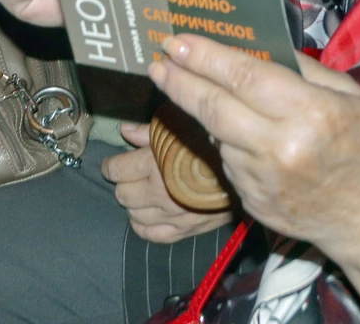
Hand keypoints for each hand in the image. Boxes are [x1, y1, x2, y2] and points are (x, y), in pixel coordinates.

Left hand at [104, 122, 233, 242]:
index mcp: (154, 164)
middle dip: (124, 183)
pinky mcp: (184, 230)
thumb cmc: (213, 142)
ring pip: (134, 215)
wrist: (247, 171)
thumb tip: (124, 130)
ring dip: (134, 204)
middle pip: (123, 194)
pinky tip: (147, 215)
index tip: (114, 163)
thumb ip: (150, 131)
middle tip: (133, 176)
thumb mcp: (181, 126)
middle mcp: (157, 193)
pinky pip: (151, 234)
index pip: (116, 171)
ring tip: (142, 193)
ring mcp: (170, 215)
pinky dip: (143, 225)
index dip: (112, 166)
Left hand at [150, 36, 359, 257]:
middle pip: (213, 108)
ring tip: (204, 96)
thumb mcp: (351, 97)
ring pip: (217, 137)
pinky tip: (244, 139)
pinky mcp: (252, 204)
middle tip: (158, 64)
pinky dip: (228, 146)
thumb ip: (304, 71)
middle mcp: (280, 147)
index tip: (175, 42)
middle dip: (179, 82)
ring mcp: (262, 180)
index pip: (243, 76)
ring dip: (204, 115)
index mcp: (309, 113)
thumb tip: (258, 49)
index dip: (204, 57)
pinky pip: (229, 164)